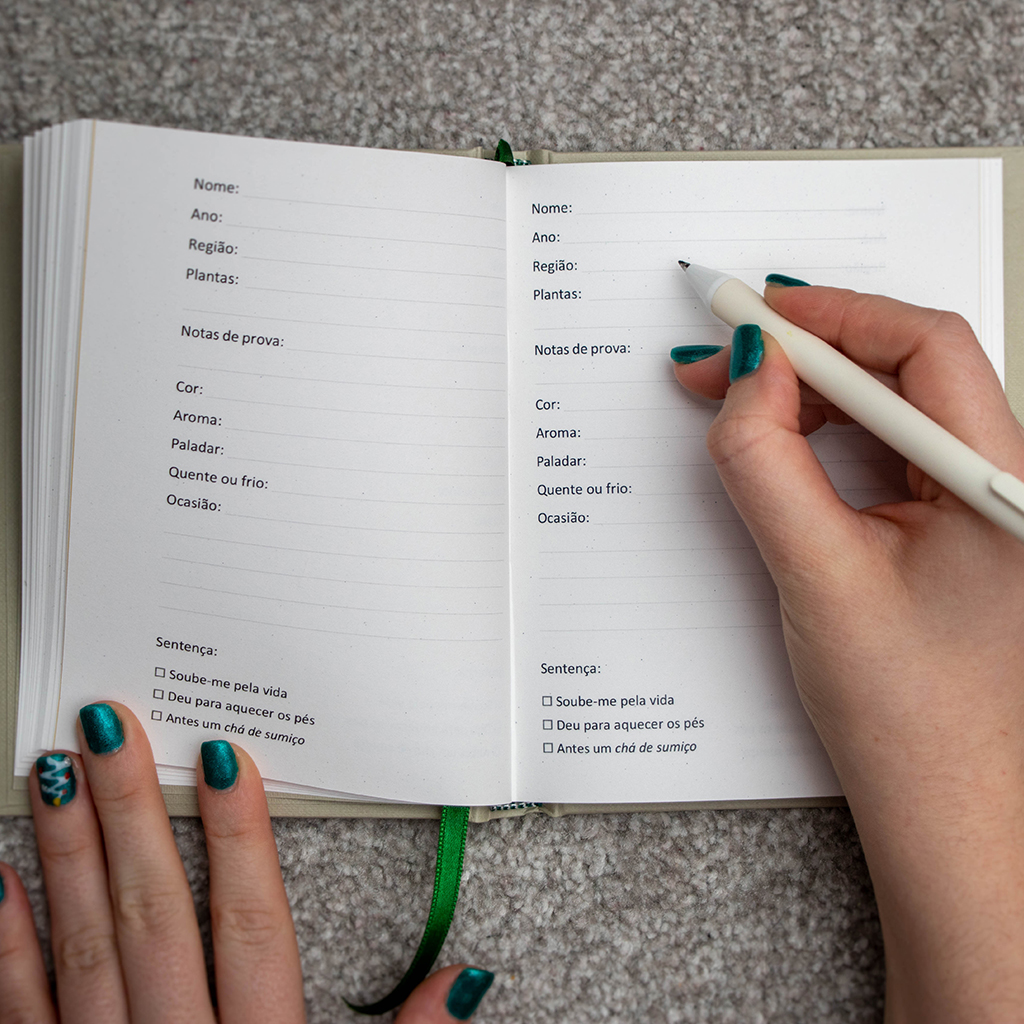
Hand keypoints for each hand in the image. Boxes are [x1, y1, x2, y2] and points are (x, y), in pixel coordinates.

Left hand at [0, 702, 493, 1022]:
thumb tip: (461, 976)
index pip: (252, 922)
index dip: (241, 837)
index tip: (226, 759)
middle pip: (155, 913)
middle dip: (131, 814)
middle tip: (110, 727)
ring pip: (82, 944)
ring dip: (65, 854)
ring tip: (53, 770)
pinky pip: (18, 1010)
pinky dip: (4, 943)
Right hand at [672, 283, 1023, 1021]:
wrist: (950, 809)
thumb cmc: (910, 717)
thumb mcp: (818, 575)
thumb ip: (768, 462)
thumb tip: (741, 373)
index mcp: (998, 479)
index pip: (921, 347)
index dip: (828, 316)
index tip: (748, 315)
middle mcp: (1000, 477)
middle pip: (906, 365)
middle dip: (808, 350)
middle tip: (722, 351)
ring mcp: (976, 501)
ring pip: (890, 406)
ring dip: (812, 393)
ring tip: (734, 397)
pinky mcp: (947, 524)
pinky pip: (882, 450)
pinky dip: (824, 435)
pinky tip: (779, 441)